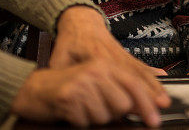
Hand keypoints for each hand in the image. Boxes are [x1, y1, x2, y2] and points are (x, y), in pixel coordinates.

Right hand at [11, 63, 162, 126]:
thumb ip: (120, 91)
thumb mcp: (97, 82)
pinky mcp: (68, 96)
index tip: (154, 121)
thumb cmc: (69, 87)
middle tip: (96, 107)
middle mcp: (95, 71)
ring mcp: (81, 83)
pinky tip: (71, 111)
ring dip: (93, 118)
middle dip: (112, 114)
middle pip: (122, 105)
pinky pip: (84, 121)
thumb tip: (145, 107)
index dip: (147, 105)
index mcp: (105, 66)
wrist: (34, 88)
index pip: (134, 85)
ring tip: (81, 107)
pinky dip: (78, 122)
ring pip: (104, 116)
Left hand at [48, 6, 169, 123]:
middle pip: (135, 77)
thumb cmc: (69, 42)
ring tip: (165, 99)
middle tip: (162, 106)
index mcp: (98, 59)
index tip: (139, 105)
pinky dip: (152, 74)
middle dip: (149, 93)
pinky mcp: (125, 55)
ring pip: (141, 72)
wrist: (80, 21)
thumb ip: (61, 76)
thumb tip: (59, 93)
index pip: (118, 78)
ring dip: (154, 86)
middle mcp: (114, 57)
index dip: (130, 92)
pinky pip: (141, 65)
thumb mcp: (59, 59)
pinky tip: (163, 79)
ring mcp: (121, 55)